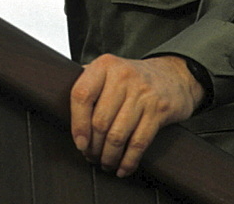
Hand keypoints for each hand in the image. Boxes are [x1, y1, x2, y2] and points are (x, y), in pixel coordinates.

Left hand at [70, 54, 203, 177]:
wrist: (174, 75)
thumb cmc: (133, 78)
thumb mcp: (109, 70)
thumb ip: (88, 82)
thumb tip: (59, 106)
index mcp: (104, 65)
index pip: (82, 95)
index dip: (77, 123)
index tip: (79, 142)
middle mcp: (123, 76)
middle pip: (100, 121)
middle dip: (93, 146)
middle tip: (91, 156)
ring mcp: (143, 93)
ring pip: (118, 135)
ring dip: (109, 156)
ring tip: (105, 162)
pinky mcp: (159, 110)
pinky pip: (139, 142)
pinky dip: (128, 160)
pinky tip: (123, 167)